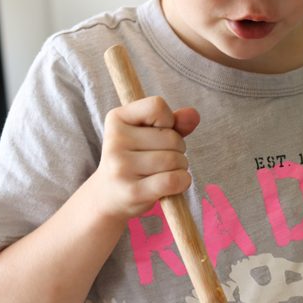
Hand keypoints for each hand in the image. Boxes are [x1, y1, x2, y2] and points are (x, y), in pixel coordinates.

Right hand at [97, 96, 199, 220]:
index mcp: (116, 118)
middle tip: (162, 159)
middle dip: (178, 149)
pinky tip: (175, 183)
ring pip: (174, 159)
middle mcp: (114, 140)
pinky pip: (173, 180)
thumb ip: (174, 123)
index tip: (158, 132)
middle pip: (171, 137)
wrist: (108, 196)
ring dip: (180, 167)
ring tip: (165, 172)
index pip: (157, 106)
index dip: (168, 121)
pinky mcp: (132, 191)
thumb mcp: (148, 135)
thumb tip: (194, 115)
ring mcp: (121, 167)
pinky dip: (183, 181)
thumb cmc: (134, 160)